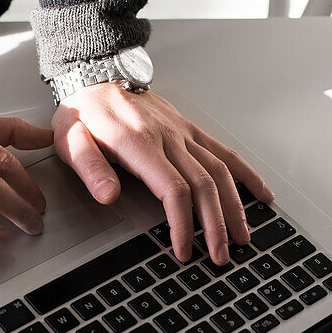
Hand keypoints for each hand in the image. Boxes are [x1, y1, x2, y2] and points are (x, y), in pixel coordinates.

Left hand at [52, 84, 273, 263]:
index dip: (182, 223)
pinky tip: (262, 195)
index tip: (183, 250)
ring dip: (235, 206)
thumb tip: (109, 195)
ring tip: (242, 238)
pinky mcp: (189, 130)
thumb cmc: (82, 112)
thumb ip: (89, 168)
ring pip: (220, 171)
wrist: (95, 75)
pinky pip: (224, 152)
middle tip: (219, 256)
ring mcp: (183, 133)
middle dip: (215, 225)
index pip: (173, 189)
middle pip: (204, 184)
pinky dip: (247, 174)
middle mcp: (168, 137)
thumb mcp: (70, 140)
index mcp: (140, 144)